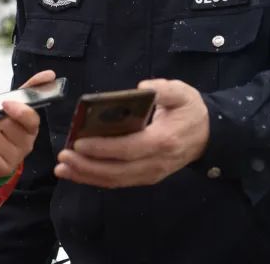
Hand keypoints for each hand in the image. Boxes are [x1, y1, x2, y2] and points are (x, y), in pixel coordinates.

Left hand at [0, 70, 55, 178]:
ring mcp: (17, 158)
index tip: (6, 104)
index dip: (19, 111)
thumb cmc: (6, 124)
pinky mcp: (4, 169)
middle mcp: (28, 143)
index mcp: (32, 127)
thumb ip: (32, 88)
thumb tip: (51, 74)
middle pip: (7, 127)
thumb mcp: (17, 105)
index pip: (31, 119)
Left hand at [55, 79, 208, 188]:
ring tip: (62, 167)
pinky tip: (76, 172)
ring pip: (114, 180)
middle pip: (117, 170)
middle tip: (63, 155)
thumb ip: (165, 89)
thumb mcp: (183, 93)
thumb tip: (143, 87)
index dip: (103, 147)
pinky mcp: (144, 177)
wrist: (207, 135)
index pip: (128, 148)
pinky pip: (117, 181)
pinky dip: (94, 179)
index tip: (80, 141)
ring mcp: (150, 173)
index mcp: (162, 140)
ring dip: (86, 176)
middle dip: (87, 165)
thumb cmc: (189, 111)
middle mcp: (155, 162)